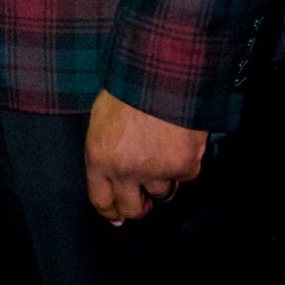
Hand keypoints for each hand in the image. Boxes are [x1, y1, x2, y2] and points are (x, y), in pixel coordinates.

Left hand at [84, 91, 205, 222]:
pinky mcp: (183, 165)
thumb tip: (111, 176)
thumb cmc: (131, 85)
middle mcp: (125, 170)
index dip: (111, 211)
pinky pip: (186, 174)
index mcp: (99, 156)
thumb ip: (104, 149)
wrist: (163, 69)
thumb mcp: (103, 116)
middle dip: (139, 206)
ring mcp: (155, 170)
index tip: (117, 216)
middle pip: (132, 208)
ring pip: (161, 191)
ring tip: (163, 149)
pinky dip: (186, 161)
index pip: (100, 200)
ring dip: (163, 176)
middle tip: (144, 199)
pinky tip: (181, 140)